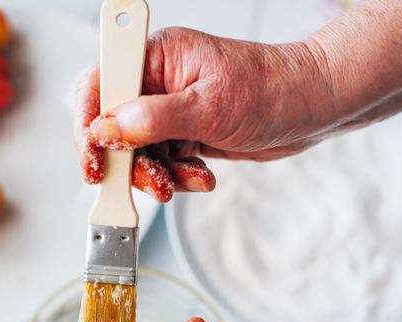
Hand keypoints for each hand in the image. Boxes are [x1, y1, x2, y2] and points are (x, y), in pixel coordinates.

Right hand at [75, 0, 401, 202]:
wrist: (312, 108)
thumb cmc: (273, 90)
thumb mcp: (210, 107)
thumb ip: (152, 119)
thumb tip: (105, 130)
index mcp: (157, 57)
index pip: (100, 86)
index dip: (89, 125)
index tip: (95, 160)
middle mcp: (158, 82)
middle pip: (113, 126)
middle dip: (130, 161)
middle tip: (152, 183)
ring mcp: (171, 109)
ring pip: (138, 150)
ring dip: (158, 174)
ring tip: (188, 180)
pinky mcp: (185, 132)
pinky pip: (163, 160)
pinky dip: (177, 176)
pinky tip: (201, 176)